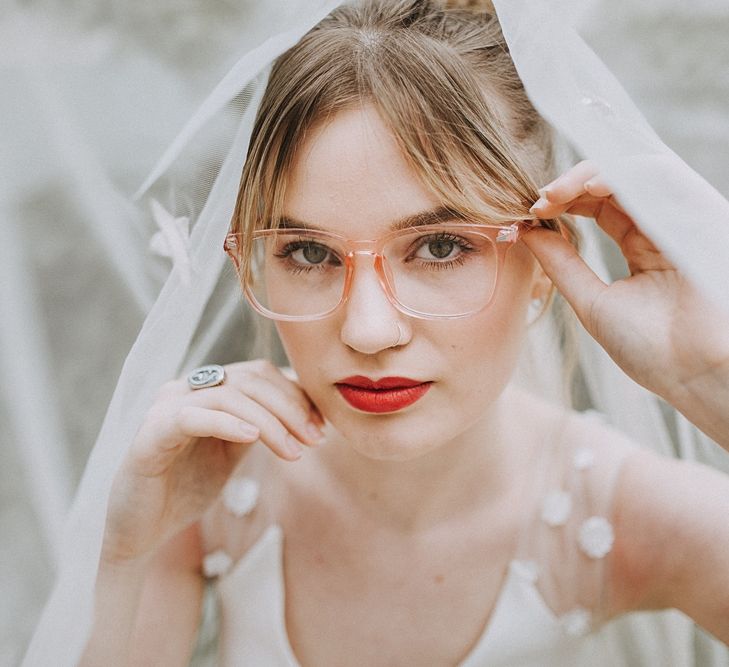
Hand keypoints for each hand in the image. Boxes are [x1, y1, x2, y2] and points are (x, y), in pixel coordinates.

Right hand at [102, 360, 323, 563]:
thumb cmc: (187, 488)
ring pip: (229, 395)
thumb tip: (308, 412)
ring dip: (270, 422)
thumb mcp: (234, 451)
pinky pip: (192, 416)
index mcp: (206, 389)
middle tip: (315, 440)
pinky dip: (227, 422)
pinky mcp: (150, 434)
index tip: (321, 427)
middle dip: (290, 408)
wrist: (142, 531)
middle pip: (250, 379)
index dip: (296, 396)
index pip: (259, 374)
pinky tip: (253, 438)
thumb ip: (261, 425)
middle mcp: (185, 389)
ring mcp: (165, 407)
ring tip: (294, 451)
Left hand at [523, 161, 728, 430]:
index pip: (599, 205)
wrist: (695, 374)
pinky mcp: (699, 213)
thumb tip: (527, 232)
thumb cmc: (651, 349)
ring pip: (633, 171)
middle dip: (570, 184)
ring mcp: (681, 218)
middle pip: (613, 181)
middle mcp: (663, 227)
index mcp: (641, 247)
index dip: (564, 201)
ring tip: (555, 194)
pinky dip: (623, 174)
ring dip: (588, 175)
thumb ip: (562, 265)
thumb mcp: (592, 302)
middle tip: (539, 201)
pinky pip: (661, 176)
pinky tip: (592, 188)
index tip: (532, 214)